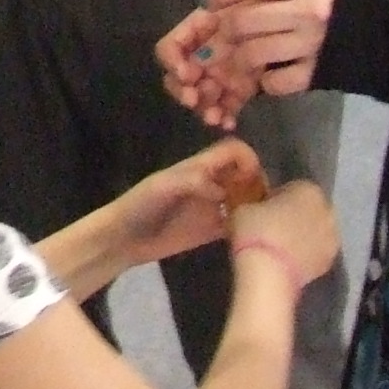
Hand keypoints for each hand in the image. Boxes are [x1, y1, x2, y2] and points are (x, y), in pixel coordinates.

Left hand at [88, 139, 272, 273]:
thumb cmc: (141, 205)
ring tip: (264, 222)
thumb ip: (192, 181)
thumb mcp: (163, 186)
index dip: (248, 159)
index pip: (233, 151)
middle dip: (258, 184)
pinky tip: (251, 237)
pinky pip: (236, 224)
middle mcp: (211, 184)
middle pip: (244, 174)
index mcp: (199, 167)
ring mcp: (212, 208)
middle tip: (264, 205)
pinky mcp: (210, 230)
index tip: (254, 180)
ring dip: (256, 206)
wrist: (124, 238)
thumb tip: (223, 191)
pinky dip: (247, 227)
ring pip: (244, 199)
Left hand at [156, 0, 340, 124]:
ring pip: (252, 54)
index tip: (210, 3)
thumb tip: (233, 0)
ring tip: (231, 63)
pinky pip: (274, 82)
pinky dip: (262, 82)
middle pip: (243, 20)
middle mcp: (309, 10)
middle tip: (215, 40)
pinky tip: (266, 77)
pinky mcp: (318, 75)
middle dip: (220, 33)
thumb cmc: (357, 2)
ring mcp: (313, 45)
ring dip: (234, 61)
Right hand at [230, 180, 340, 289]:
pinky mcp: (330, 263)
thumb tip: (256, 206)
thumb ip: (254, 202)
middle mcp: (327, 210)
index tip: (260, 209)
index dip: (275, 198)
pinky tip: (286, 262)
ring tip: (277, 248)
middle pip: (308, 209)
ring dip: (301, 236)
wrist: (270, 274)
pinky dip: (304, 254)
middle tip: (269, 228)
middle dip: (293, 216)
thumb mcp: (242, 207)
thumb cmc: (255, 232)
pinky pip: (314, 252)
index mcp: (308, 189)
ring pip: (314, 231)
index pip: (292, 188)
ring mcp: (333, 238)